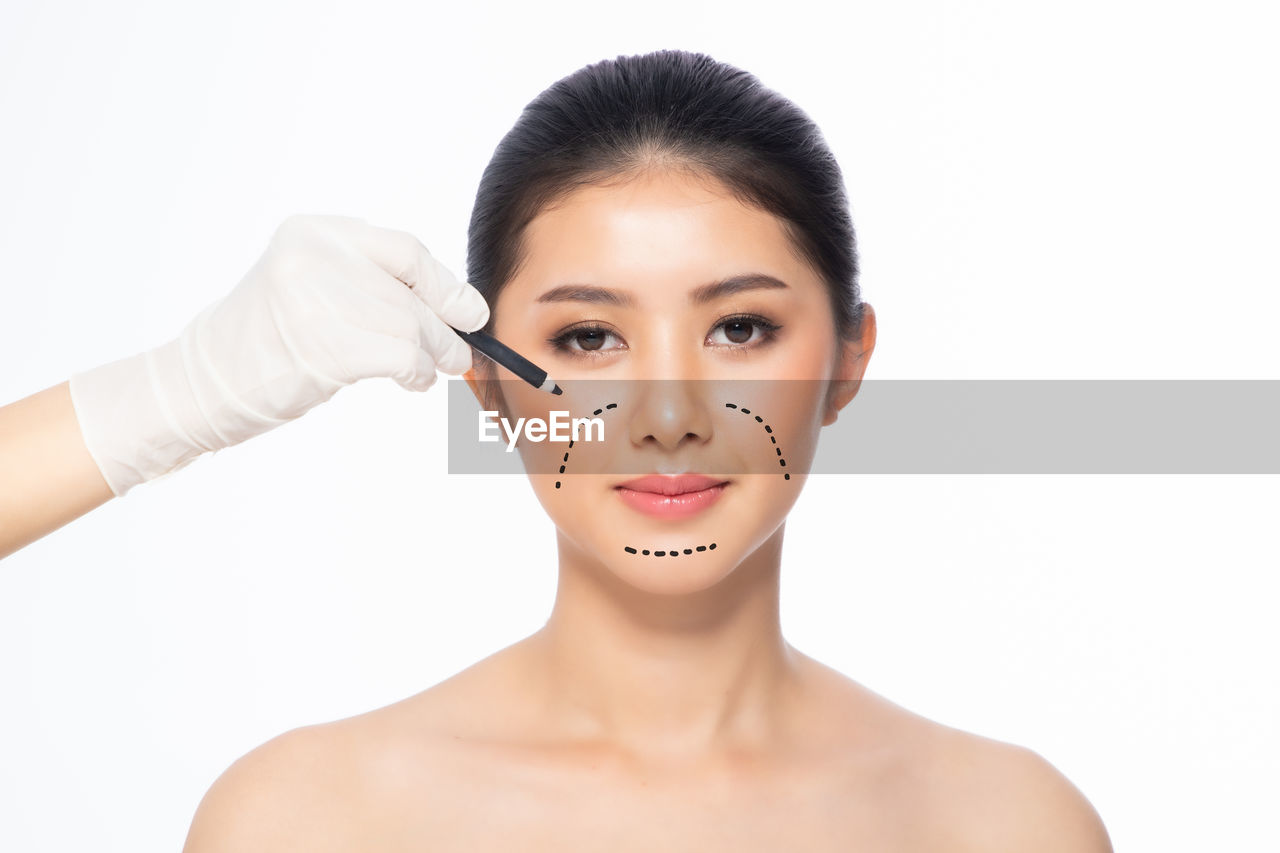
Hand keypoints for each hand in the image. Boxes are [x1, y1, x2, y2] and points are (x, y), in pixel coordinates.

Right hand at [68, 214, 489, 496]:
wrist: (200, 383)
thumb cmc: (265, 342)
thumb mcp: (313, 290)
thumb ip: (372, 286)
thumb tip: (456, 304)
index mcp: (314, 233)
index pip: (404, 249)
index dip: (444, 284)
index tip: (469, 311)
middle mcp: (314, 257)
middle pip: (412, 293)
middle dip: (444, 329)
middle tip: (457, 355)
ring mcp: (315, 301)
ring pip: (412, 326)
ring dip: (434, 355)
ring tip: (431, 371)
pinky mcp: (323, 347)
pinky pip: (402, 356)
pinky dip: (417, 372)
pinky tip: (413, 381)